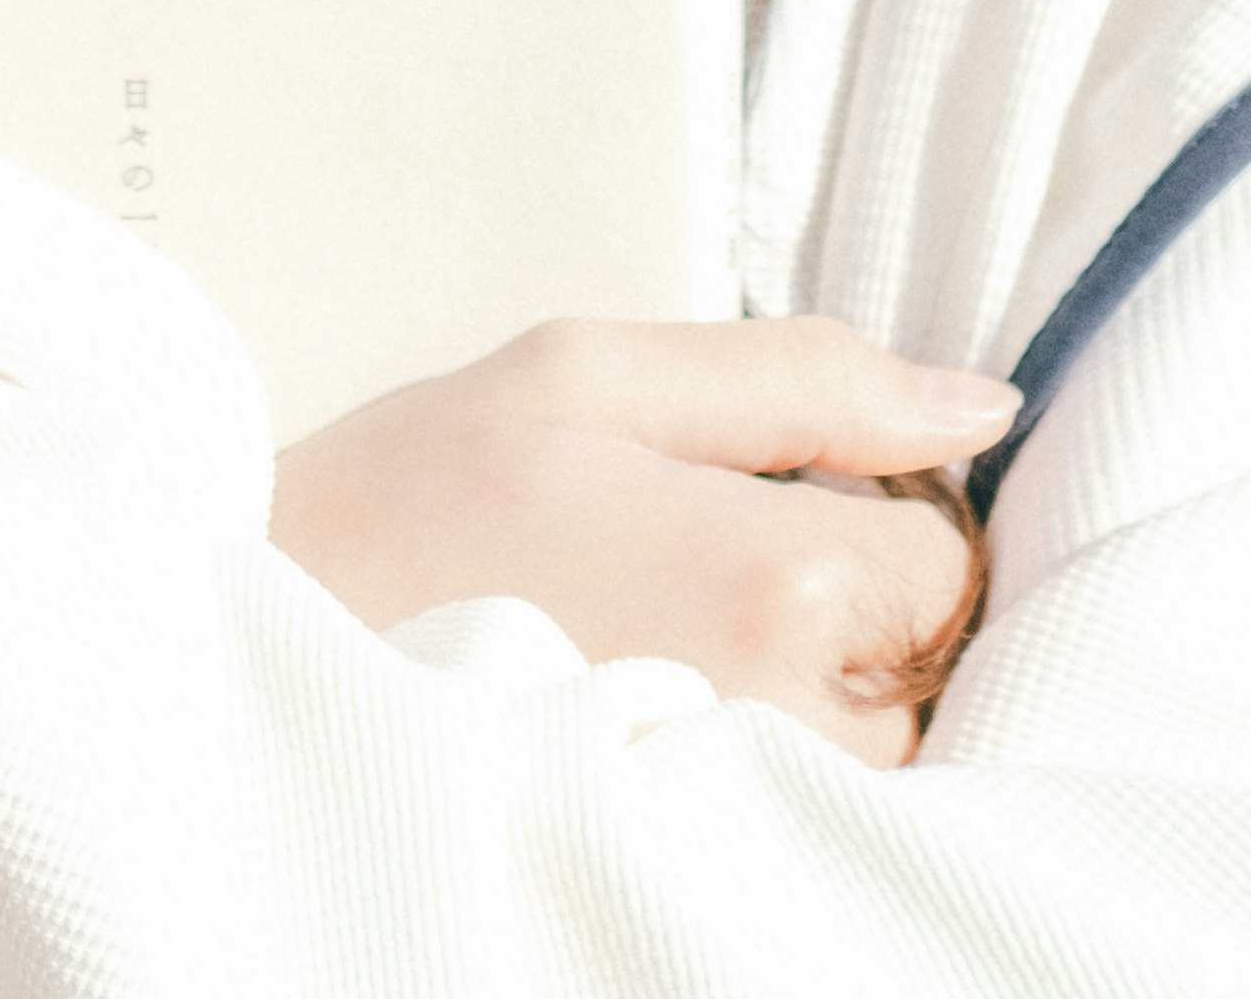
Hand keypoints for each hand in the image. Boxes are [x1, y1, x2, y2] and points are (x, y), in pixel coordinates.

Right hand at [267, 315, 1012, 769]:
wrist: (266, 647)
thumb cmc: (417, 500)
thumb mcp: (592, 375)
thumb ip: (807, 378)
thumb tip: (984, 404)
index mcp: (774, 580)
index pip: (942, 554)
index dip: (862, 505)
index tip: (747, 496)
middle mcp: (787, 726)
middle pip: (922, 668)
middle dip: (841, 606)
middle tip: (687, 566)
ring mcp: (743, 823)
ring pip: (874, 757)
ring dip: (811, 695)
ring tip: (659, 640)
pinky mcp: (694, 875)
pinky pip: (808, 825)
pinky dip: (770, 769)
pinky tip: (661, 712)